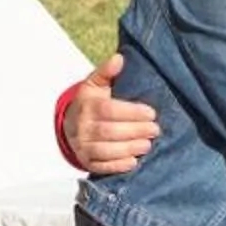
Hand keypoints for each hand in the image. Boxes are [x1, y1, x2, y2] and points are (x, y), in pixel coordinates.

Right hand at [65, 56, 159, 176]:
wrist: (70, 125)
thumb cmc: (90, 102)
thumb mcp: (95, 84)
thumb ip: (106, 72)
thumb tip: (119, 58)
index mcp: (86, 106)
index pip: (108, 110)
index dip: (131, 112)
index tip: (151, 113)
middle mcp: (82, 127)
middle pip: (109, 131)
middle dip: (135, 131)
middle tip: (155, 130)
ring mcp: (82, 146)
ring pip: (106, 150)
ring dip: (129, 148)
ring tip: (148, 145)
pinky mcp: (86, 162)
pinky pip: (101, 167)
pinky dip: (117, 166)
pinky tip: (133, 162)